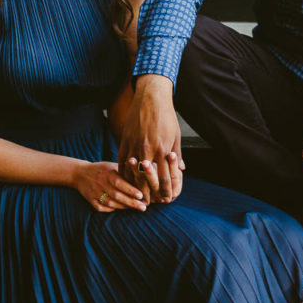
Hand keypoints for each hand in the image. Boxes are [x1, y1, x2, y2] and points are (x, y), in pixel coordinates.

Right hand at [72, 161, 147, 212]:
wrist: (80, 173)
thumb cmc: (102, 169)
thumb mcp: (112, 165)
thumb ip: (126, 170)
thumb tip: (144, 173)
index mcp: (108, 173)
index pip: (120, 183)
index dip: (130, 190)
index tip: (141, 195)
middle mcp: (101, 183)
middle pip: (117, 195)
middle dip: (131, 202)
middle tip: (143, 207)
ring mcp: (94, 192)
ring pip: (110, 203)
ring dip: (123, 207)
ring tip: (135, 209)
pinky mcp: (90, 200)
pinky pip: (101, 208)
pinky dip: (110, 210)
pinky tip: (119, 209)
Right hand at [118, 75, 185, 201]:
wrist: (151, 99)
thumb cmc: (166, 117)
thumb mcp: (176, 136)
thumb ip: (177, 155)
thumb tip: (181, 169)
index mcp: (163, 150)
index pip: (164, 177)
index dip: (164, 190)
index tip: (164, 199)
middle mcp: (148, 150)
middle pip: (147, 179)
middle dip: (148, 192)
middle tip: (148, 203)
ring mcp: (135, 145)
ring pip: (132, 172)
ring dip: (133, 185)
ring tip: (134, 195)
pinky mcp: (125, 140)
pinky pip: (122, 160)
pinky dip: (123, 172)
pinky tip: (124, 179)